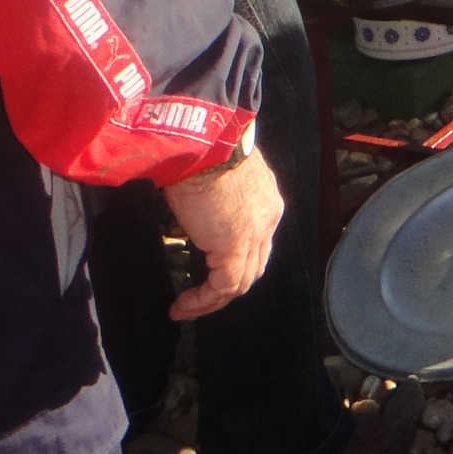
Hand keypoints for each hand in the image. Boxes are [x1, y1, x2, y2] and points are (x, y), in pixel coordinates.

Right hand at [160, 147, 283, 320]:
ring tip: (186, 308)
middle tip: (200, 298)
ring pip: (241, 282)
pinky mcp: (236, 246)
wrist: (207, 146)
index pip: (258, 244)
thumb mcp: (219, 177)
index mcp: (267, 202)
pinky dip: (204, 301)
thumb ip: (219, 197)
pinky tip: (183, 306)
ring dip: (213, 301)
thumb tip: (198, 207)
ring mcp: (255, 235)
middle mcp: (269, 220)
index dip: (236, 263)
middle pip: (254, 266)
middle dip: (227, 287)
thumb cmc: (206, 152)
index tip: (209, 272)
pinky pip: (224, 286)